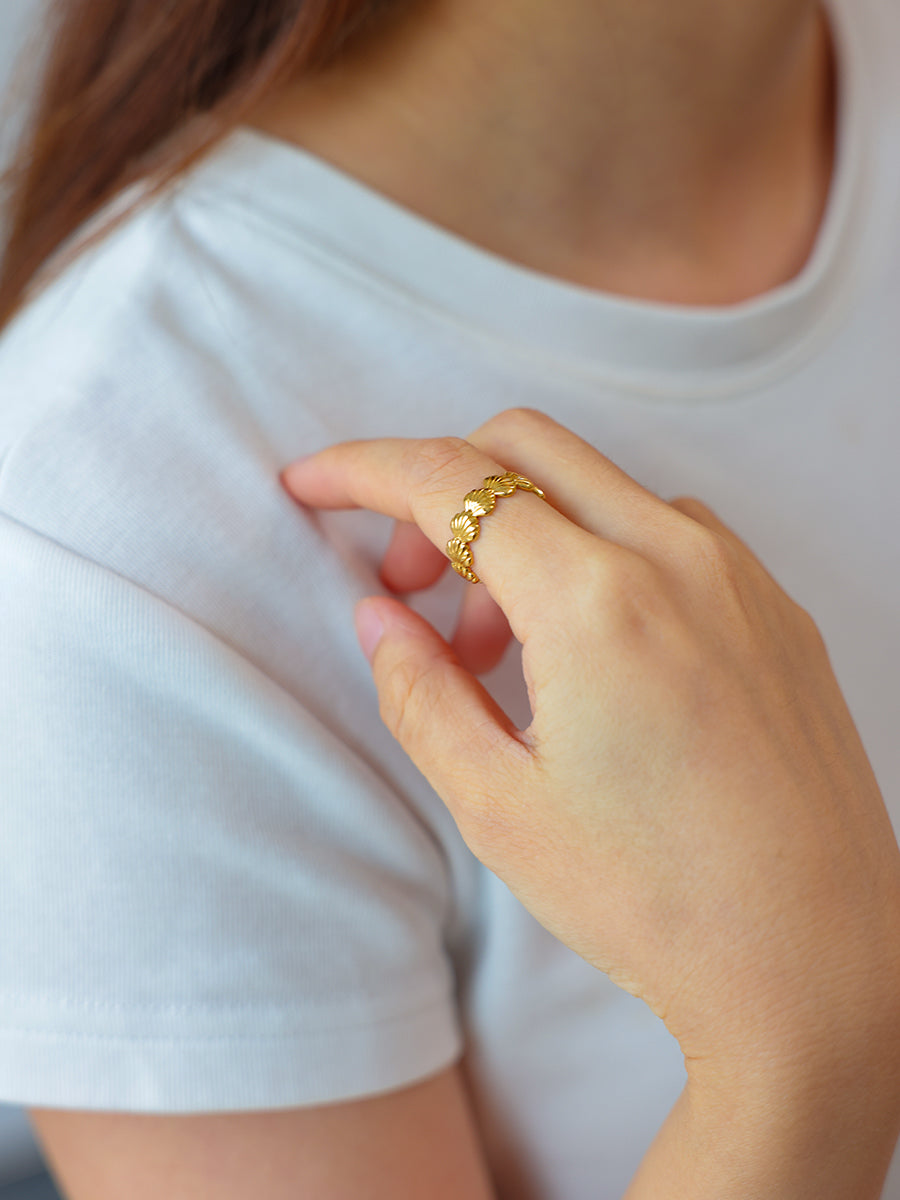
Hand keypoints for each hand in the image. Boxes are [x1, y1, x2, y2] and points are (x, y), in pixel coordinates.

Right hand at [282, 408, 899, 1094]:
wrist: (816, 962)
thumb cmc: (657, 900)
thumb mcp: (498, 805)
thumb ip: (420, 691)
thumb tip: (381, 617)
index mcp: (598, 600)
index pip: (452, 481)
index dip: (363, 470)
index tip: (311, 482)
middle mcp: (678, 559)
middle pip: (524, 446)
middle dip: (440, 492)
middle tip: (407, 585)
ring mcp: (739, 576)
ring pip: (596, 486)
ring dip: (521, 532)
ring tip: (498, 650)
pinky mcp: (775, 608)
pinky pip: (664, 532)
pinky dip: (596, 553)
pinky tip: (584, 653)